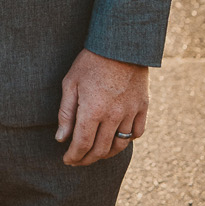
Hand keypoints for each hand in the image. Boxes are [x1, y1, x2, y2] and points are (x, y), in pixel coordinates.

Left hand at [56, 49, 148, 165]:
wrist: (120, 44)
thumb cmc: (90, 62)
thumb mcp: (70, 83)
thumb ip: (65, 113)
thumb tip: (61, 138)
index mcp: (92, 110)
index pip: (82, 144)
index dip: (74, 156)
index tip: (67, 160)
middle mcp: (113, 115)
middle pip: (101, 149)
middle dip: (87, 159)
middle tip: (78, 160)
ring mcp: (130, 112)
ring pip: (120, 144)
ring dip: (106, 153)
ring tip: (96, 153)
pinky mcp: (143, 106)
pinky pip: (137, 132)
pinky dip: (127, 139)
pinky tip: (117, 138)